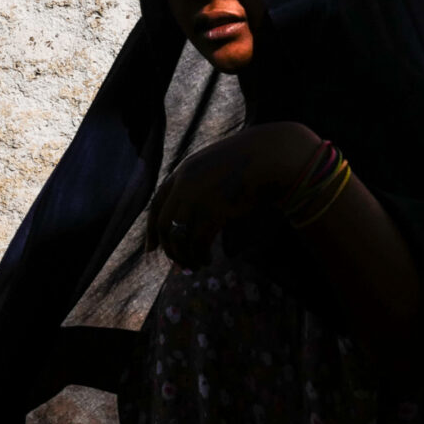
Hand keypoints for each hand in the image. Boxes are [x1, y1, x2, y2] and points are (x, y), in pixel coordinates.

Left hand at [144, 123, 316, 266]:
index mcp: (184, 171)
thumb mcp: (220, 171)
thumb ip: (207, 191)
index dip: (151, 229)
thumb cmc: (252, 163)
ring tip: (195, 266)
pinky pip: (197, 241)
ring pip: (178, 236)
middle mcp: (184, 183)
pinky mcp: (213, 210)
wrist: (271, 157)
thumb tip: (198, 216)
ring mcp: (197, 196)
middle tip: (179, 264)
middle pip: (164, 224)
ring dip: (185, 256)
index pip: (157, 204)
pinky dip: (199, 255)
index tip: (152, 249)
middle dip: (170, 249)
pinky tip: (207, 260)